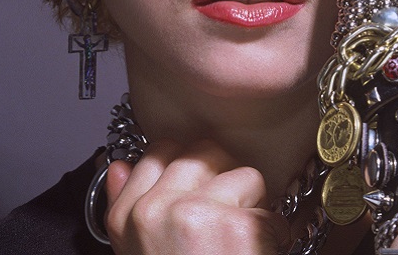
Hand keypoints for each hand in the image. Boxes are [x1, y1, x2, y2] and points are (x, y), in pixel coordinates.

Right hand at [104, 139, 290, 254]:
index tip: (202, 189)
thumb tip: (122, 166)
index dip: (190, 169)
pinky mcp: (236, 226)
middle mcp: (153, 210)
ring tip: (241, 247)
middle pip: (203, 153)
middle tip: (228, 222)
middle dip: (225, 180)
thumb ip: (127, 207)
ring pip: (244, 176)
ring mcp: (193, 214)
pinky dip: (275, 239)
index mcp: (126, 218)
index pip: (158, 154)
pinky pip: (272, 214)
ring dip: (255, 210)